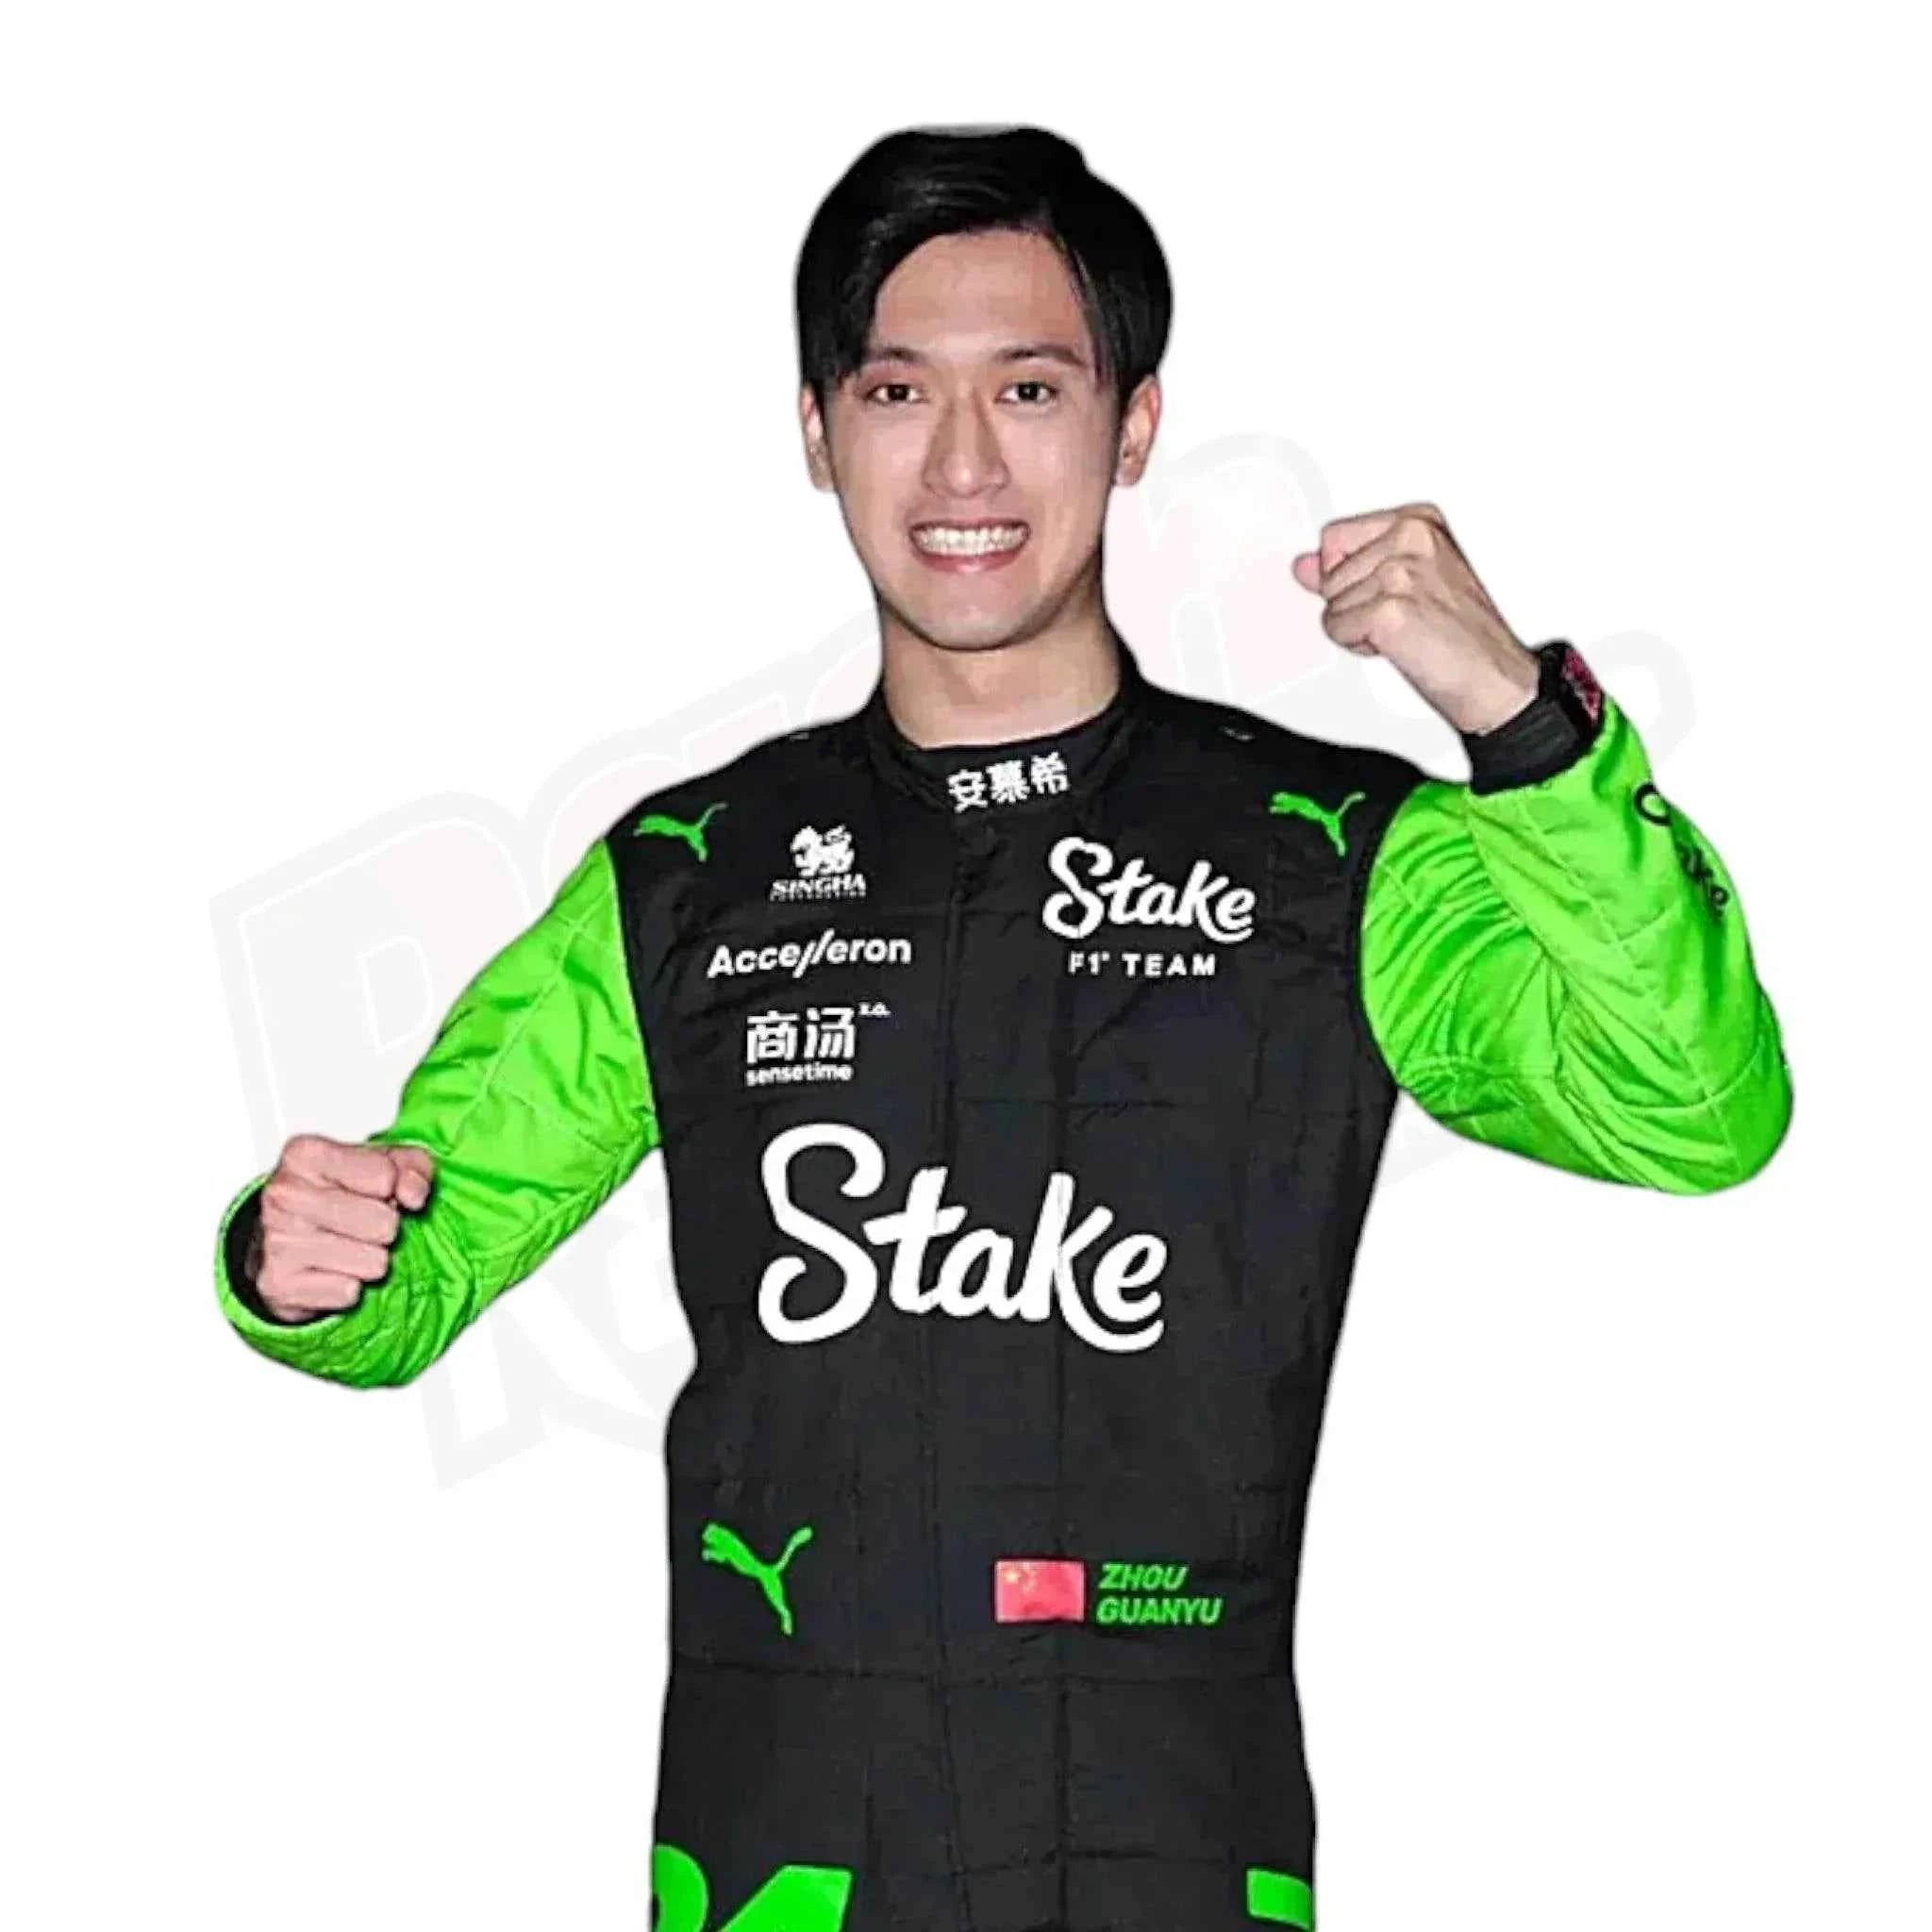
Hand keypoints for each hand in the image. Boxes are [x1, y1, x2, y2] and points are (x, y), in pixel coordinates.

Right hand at [247, 1135, 434, 1322]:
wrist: (280, 1240)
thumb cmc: (337, 1196)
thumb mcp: (381, 1163)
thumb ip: (413, 1166)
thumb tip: (413, 1194)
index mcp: (306, 1154)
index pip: (384, 1175)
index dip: (395, 1188)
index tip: (381, 1191)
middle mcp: (285, 1194)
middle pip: (384, 1224)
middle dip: (386, 1228)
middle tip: (364, 1224)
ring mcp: (277, 1240)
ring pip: (374, 1263)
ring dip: (370, 1259)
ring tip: (348, 1247)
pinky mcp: (279, 1285)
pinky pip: (349, 1293)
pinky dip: (348, 1287)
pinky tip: (330, 1270)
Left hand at [1292, 502, 1539, 734]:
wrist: (1495, 679)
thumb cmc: (1463, 635)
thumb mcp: (1405, 585)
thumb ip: (1349, 568)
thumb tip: (1303, 566)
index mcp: (1418, 522)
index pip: (1334, 538)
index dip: (1347, 575)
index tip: (1383, 591)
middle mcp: (1411, 538)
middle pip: (1329, 574)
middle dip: (1355, 603)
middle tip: (1405, 617)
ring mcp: (1400, 572)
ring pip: (1330, 603)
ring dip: (1359, 626)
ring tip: (1406, 630)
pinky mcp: (1389, 610)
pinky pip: (1335, 629)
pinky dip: (1358, 646)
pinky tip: (1398, 645)